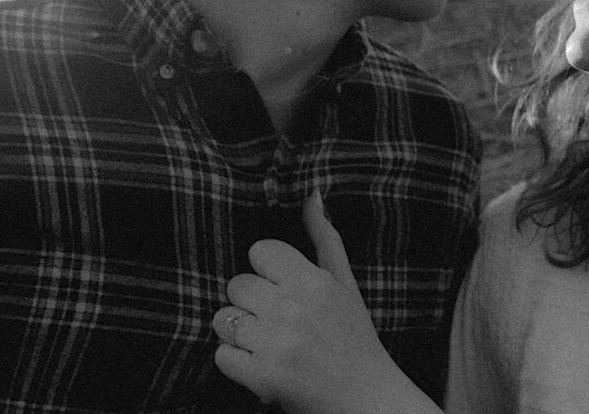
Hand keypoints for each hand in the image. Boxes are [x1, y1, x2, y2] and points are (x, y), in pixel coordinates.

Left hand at [212, 190, 434, 412]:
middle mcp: (296, 309)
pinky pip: (221, 355)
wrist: (367, 399)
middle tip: (275, 320)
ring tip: (267, 343)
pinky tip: (260, 364)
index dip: (266, 271)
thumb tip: (312, 194)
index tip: (282, 289)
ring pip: (223, 319)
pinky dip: (236, 363)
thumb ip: (324, 238)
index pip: (260, 251)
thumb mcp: (345, 284)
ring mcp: (278, 344)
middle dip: (250, 303)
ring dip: (240, 333)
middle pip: (236, 284)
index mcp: (316, 282)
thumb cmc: (354, 337)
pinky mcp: (263, 377)